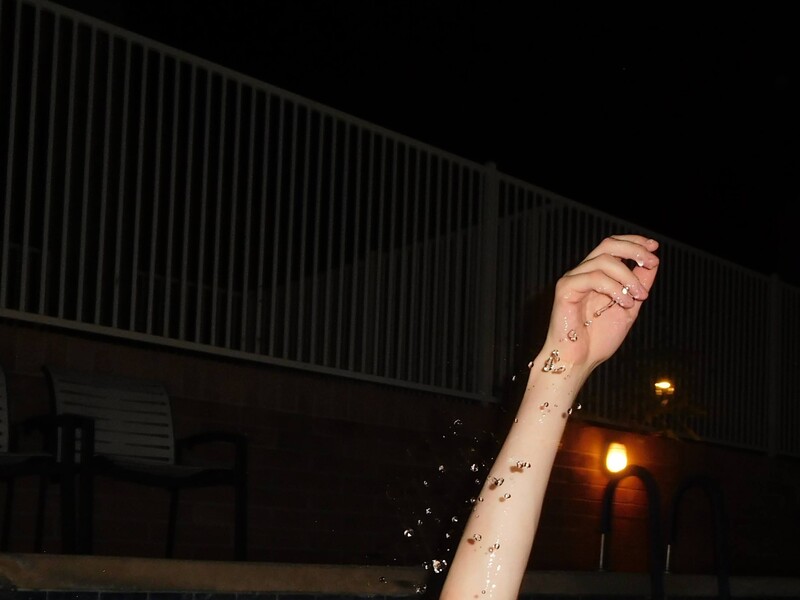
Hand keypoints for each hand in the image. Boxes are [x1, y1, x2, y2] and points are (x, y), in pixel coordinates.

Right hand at [544, 235, 659, 370]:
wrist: (579, 361)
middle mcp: (583, 273)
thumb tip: (653, 263)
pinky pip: (593, 277)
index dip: (634, 242)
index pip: (613, 246)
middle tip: (651, 262)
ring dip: (628, 277)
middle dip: (634, 249)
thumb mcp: (628, 308)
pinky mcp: (565, 289)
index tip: (654, 247)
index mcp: (597, 275)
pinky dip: (613, 288)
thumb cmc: (598, 339)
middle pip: (608, 245)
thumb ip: (638, 286)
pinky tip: (623, 303)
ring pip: (604, 261)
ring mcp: (573, 279)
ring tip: (639, 297)